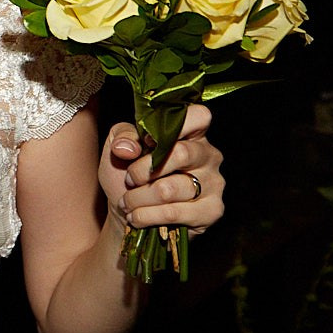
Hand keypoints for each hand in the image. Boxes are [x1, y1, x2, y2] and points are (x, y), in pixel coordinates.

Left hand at [100, 103, 223, 234]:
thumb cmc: (127, 174)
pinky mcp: (212, 210)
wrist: (128, 213)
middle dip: (142, 170)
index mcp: (191, 133)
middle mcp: (208, 155)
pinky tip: (136, 216)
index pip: (199, 116)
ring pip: (169, 189)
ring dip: (138, 198)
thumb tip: (129, 148)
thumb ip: (123, 136)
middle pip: (180, 153)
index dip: (172, 127)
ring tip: (128, 202)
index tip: (147, 142)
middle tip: (129, 180)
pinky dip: (146, 216)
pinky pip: (173, 213)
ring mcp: (214, 183)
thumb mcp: (118, 148)